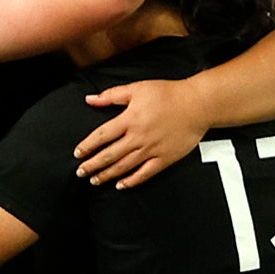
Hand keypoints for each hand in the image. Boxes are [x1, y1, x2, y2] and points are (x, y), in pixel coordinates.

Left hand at [73, 77, 210, 188]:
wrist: (197, 104)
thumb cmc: (168, 94)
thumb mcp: (137, 88)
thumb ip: (111, 95)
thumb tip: (90, 99)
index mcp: (129, 119)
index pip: (101, 136)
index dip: (87, 146)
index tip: (77, 154)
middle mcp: (138, 137)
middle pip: (109, 155)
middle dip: (92, 165)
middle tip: (80, 172)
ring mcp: (152, 150)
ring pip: (124, 166)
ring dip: (107, 175)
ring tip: (95, 180)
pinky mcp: (165, 159)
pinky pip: (145, 174)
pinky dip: (132, 181)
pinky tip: (121, 185)